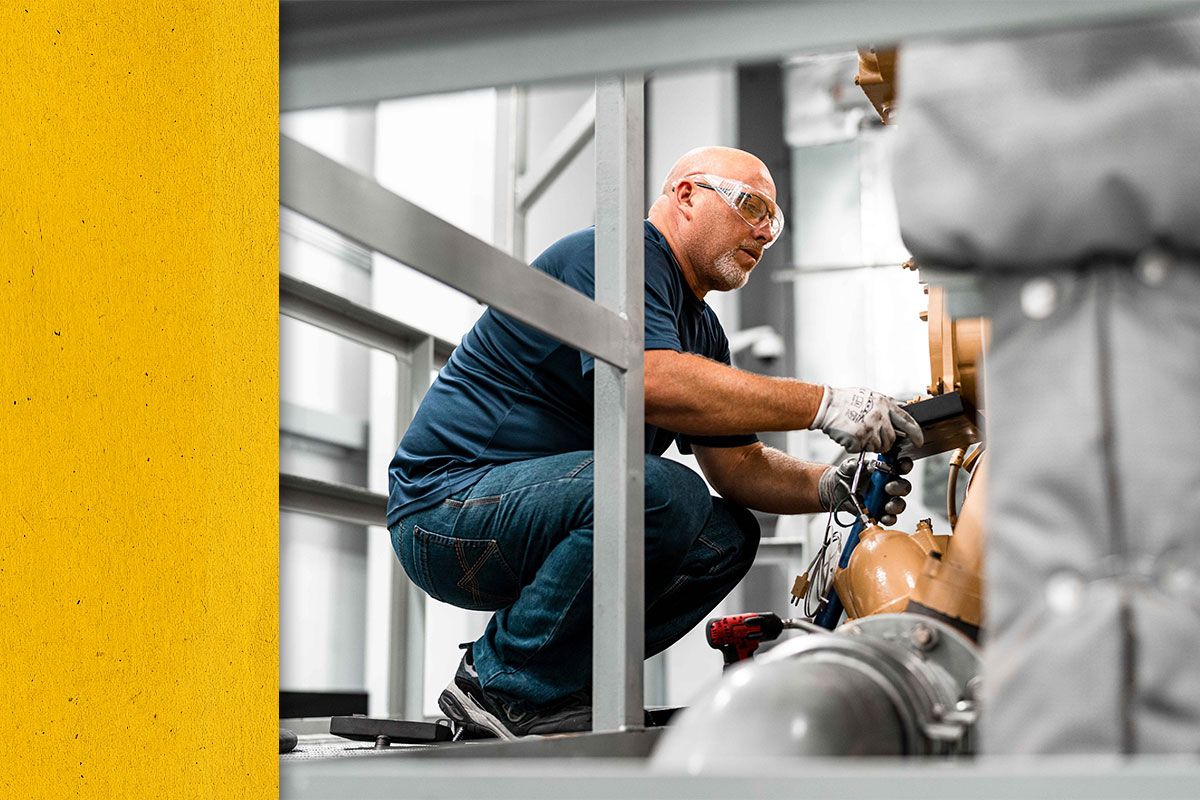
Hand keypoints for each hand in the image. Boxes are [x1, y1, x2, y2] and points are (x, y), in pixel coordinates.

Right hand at [808, 386, 923, 453]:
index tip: (919, 441)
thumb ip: (885, 404)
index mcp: (884, 405)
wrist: (826, 405)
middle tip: (873, 439)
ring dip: (869, 445)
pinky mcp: (859, 438)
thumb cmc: (845, 400)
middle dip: (884, 443)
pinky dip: (855, 446)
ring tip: (858, 434)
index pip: (907, 421)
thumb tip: (900, 408)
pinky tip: (849, 436)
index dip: (916, 433)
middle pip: (891, 439)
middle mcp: (879, 417)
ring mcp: (869, 428)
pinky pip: (861, 449)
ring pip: (877, 446)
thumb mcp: (870, 396)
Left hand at [818, 455, 913, 525]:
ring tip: (887, 506)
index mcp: (884, 470)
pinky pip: (890, 517)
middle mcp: (888, 484)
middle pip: (903, 486)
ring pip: (899, 503)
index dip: (905, 466)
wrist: (836, 491)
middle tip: (888, 487)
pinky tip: (884, 517)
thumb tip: (854, 465)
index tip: (902, 467)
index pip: (900, 466)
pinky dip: (889, 519)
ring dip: (896, 505)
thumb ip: (850, 465)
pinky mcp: (880, 512)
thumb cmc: (846, 476)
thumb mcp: (846, 467)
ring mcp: (885, 499)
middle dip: (899, 487)